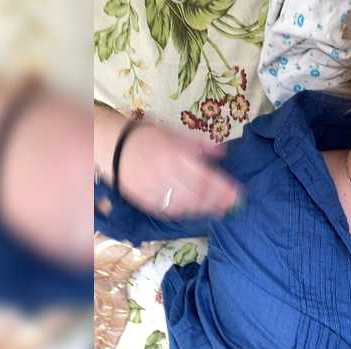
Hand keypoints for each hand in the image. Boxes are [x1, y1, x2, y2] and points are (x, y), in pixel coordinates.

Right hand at [115, 123, 241, 218]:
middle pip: (198, 194)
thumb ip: (199, 144)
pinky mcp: (146, 201)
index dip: (223, 188)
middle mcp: (167, 175)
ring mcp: (156, 190)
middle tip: (233, 205)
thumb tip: (222, 152)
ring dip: (205, 209)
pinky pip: (169, 211)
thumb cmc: (147, 137)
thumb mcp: (174, 133)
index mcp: (175, 155)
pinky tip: (196, 212)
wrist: (112, 146)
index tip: (238, 193)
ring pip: (186, 205)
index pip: (205, 176)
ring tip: (220, 210)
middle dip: (218, 202)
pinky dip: (186, 213)